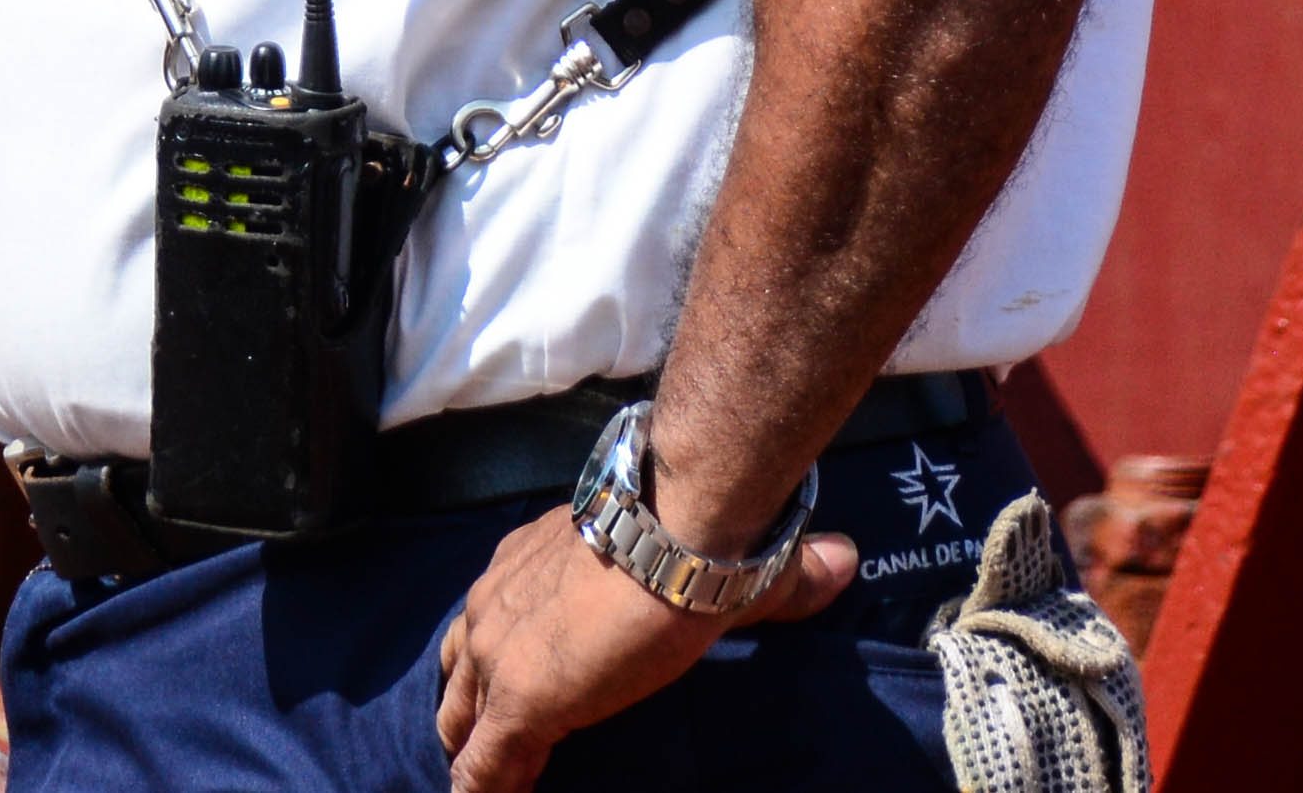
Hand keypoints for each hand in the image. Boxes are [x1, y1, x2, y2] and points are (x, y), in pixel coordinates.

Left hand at [431, 501, 853, 791]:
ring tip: (488, 784)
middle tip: (489, 749)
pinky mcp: (517, 703)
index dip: (492, 663)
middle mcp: (493, 603)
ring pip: (459, 720)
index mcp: (525, 566)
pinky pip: (483, 770)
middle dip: (469, 712)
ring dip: (471, 750)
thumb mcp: (712, 556)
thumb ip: (772, 575)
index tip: (503, 695)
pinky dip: (482, 792)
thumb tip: (843, 560)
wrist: (675, 535)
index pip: (488, 622)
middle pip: (459, 672)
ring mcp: (496, 655)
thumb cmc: (693, 540)